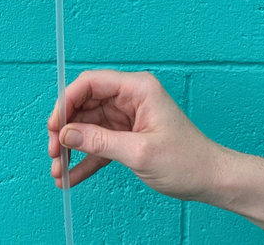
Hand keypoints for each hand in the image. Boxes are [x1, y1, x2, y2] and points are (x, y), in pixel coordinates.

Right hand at [47, 69, 226, 201]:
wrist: (211, 180)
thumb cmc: (187, 160)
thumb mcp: (139, 152)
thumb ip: (99, 141)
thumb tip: (66, 133)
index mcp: (137, 88)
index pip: (92, 82)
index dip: (68, 100)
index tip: (54, 124)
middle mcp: (129, 98)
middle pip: (85, 104)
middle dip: (65, 128)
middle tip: (53, 151)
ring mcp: (126, 117)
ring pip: (87, 125)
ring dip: (71, 147)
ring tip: (57, 169)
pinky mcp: (126, 135)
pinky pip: (97, 143)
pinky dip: (84, 159)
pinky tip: (70, 175)